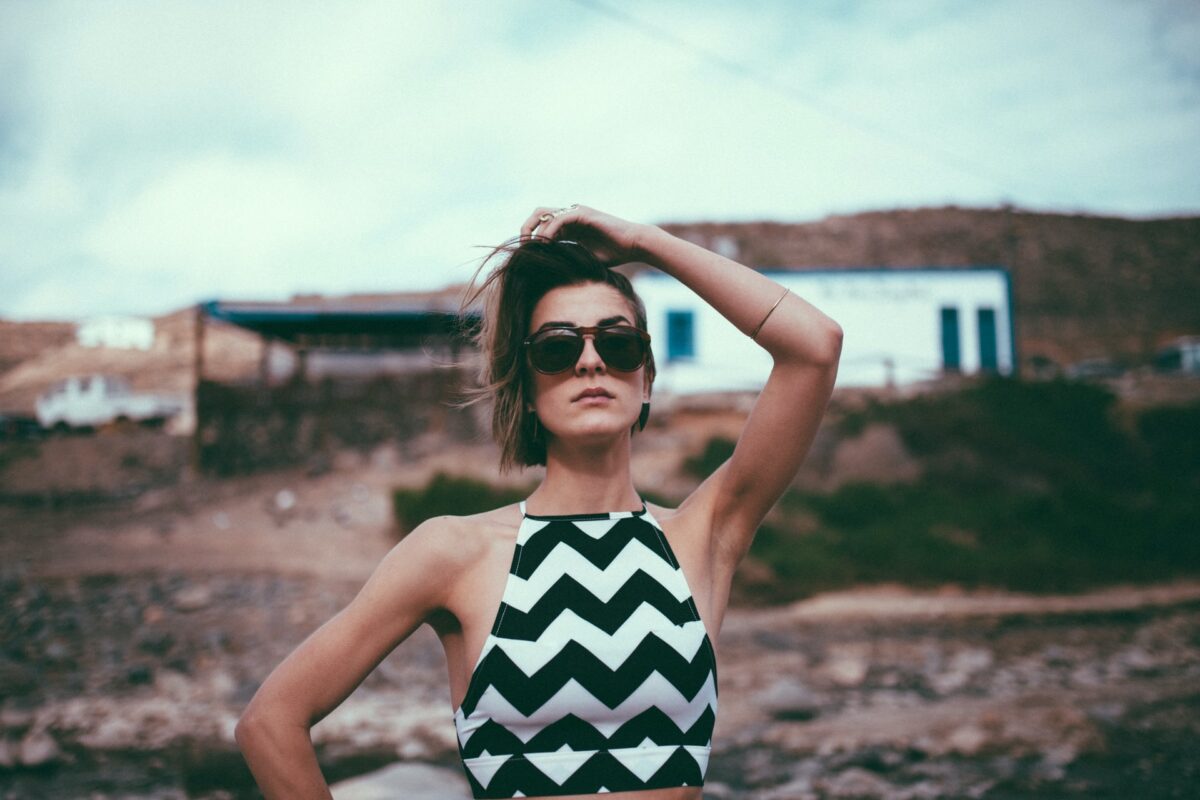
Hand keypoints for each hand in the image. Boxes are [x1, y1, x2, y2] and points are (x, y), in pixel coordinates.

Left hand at [520, 204, 650, 266]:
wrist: (633, 245)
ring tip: (531, 248)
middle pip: (539, 214)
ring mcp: (576, 212)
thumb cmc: (614, 254)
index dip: (531, 237)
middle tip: (522, 247)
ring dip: (535, 231)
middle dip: (526, 228)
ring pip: (546, 214)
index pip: (542, 226)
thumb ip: (567, 259)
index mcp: (568, 226)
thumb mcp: (584, 259)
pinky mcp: (584, 213)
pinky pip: (560, 218)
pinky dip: (550, 230)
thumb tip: (550, 273)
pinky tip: (547, 244)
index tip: (525, 254)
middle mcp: (570, 216)